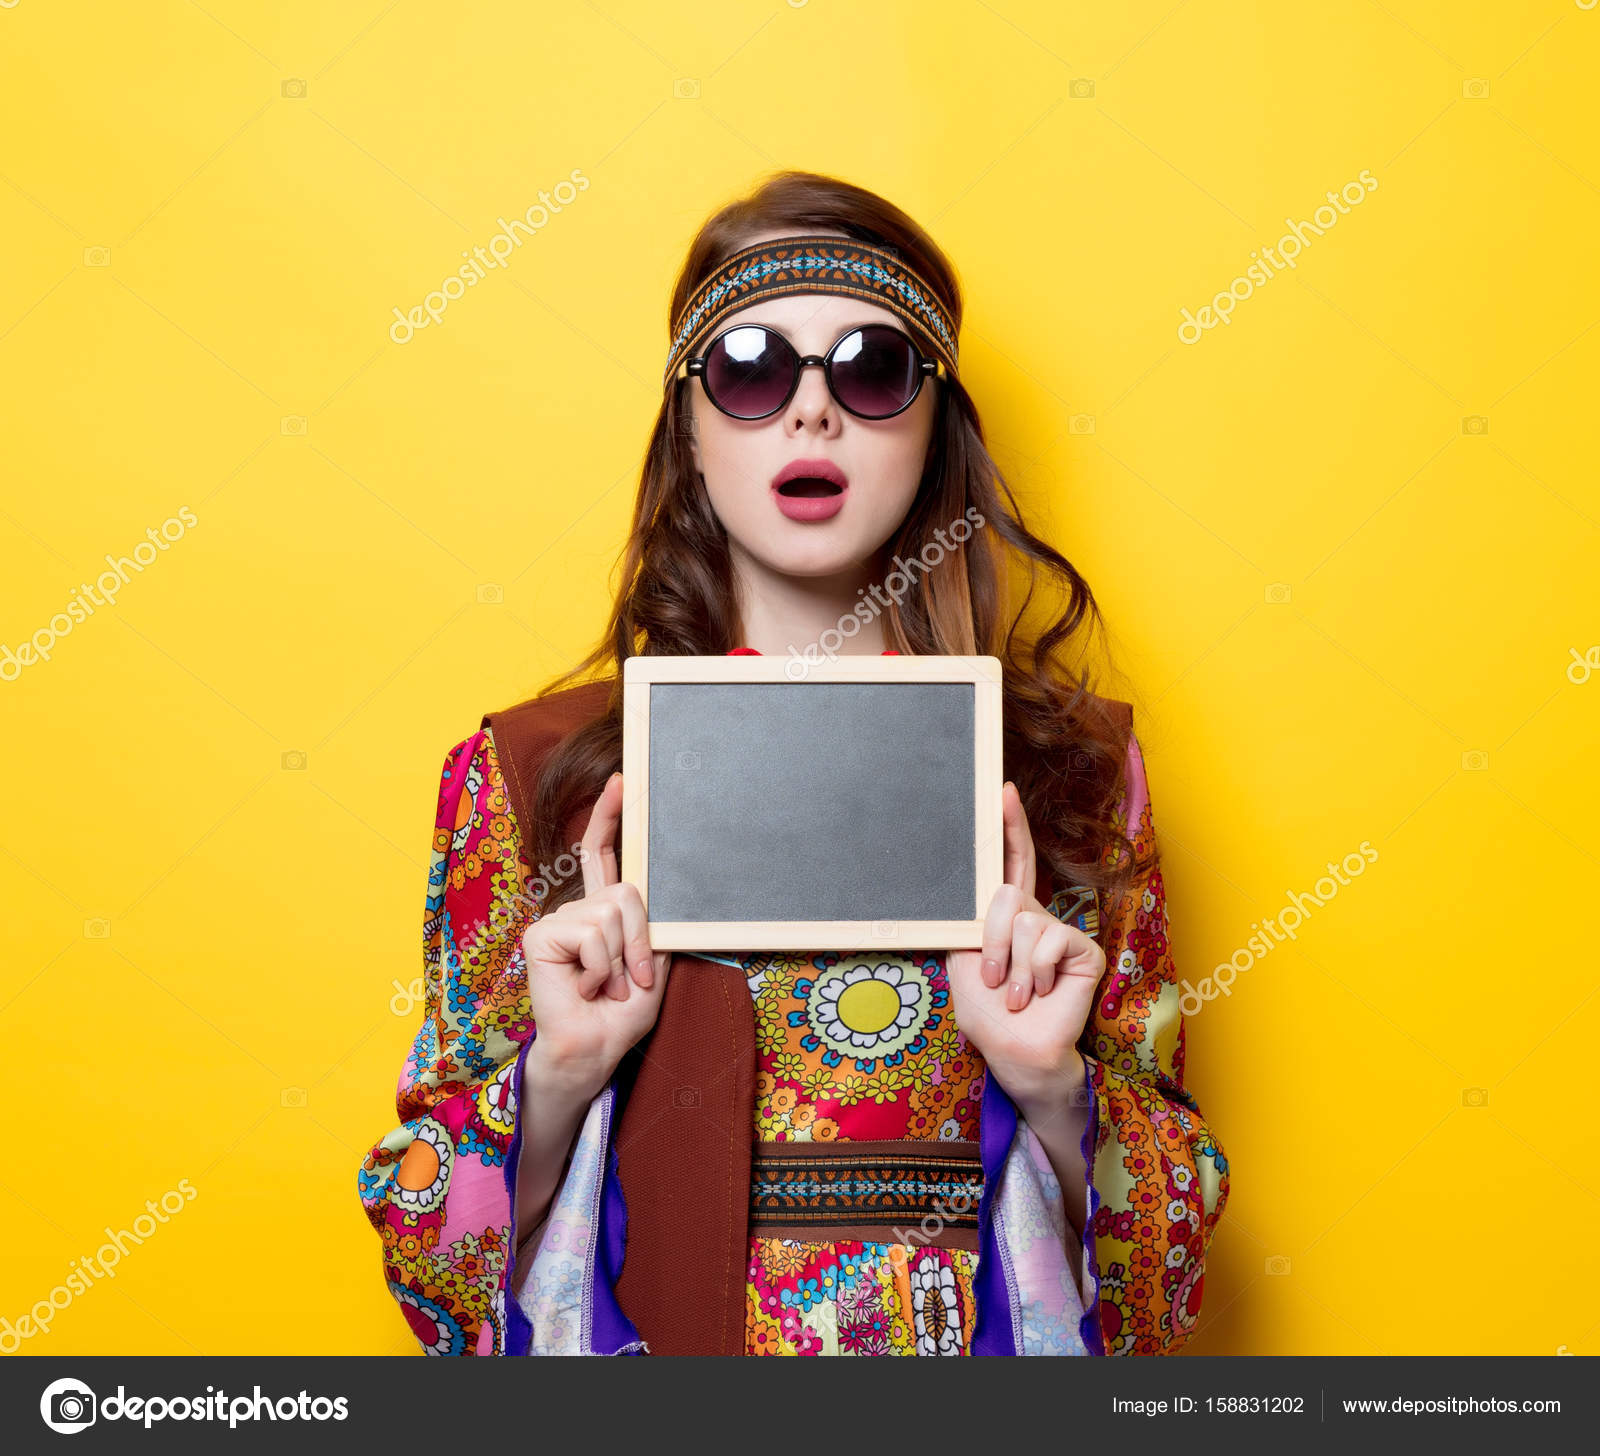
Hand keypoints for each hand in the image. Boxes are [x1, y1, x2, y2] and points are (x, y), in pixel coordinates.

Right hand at [520, 772, 671, 1105]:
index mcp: (603, 912)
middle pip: (626, 892)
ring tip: (604, 987)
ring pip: (611, 912)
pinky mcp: (541, 934)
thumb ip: (651, 927)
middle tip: (629, 979)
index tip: (620, 780)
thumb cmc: (620, 1013)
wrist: (592, 1050)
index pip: (604, 855)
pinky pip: (590, 934)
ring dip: (620, 960)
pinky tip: (584, 987)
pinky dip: (599, 967)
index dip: (609, 816)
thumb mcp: (651, 966)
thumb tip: (650, 889)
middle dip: (639, 940)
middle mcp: (578, 910)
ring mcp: (557, 920)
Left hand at [945, 780, 1104, 1109]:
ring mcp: (1061, 932)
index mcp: (1005, 918)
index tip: (1003, 789)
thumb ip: (969, 921)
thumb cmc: (987, 1013)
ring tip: (1014, 993)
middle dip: (990, 941)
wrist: (1014, 1050)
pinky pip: (1050, 940)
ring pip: (1025, 920)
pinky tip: (1038, 993)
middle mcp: (1036, 918)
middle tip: (991, 978)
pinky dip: (1033, 972)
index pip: (1009, 864)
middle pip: (1006, 894)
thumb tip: (971, 886)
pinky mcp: (1084, 949)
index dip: (1009, 827)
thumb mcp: (963, 961)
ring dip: (1009, 966)